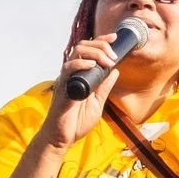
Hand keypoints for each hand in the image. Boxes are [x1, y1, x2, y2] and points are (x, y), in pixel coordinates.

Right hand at [36, 34, 128, 152]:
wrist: (62, 139)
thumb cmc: (76, 122)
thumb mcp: (97, 102)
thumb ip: (104, 86)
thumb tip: (116, 71)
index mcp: (80, 75)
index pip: (89, 50)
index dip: (102, 41)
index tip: (115, 38)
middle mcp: (72, 73)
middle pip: (83, 46)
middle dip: (101, 45)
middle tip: (113, 56)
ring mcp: (66, 79)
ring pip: (76, 52)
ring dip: (95, 53)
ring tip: (106, 61)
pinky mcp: (62, 87)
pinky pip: (68, 69)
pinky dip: (80, 64)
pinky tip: (92, 66)